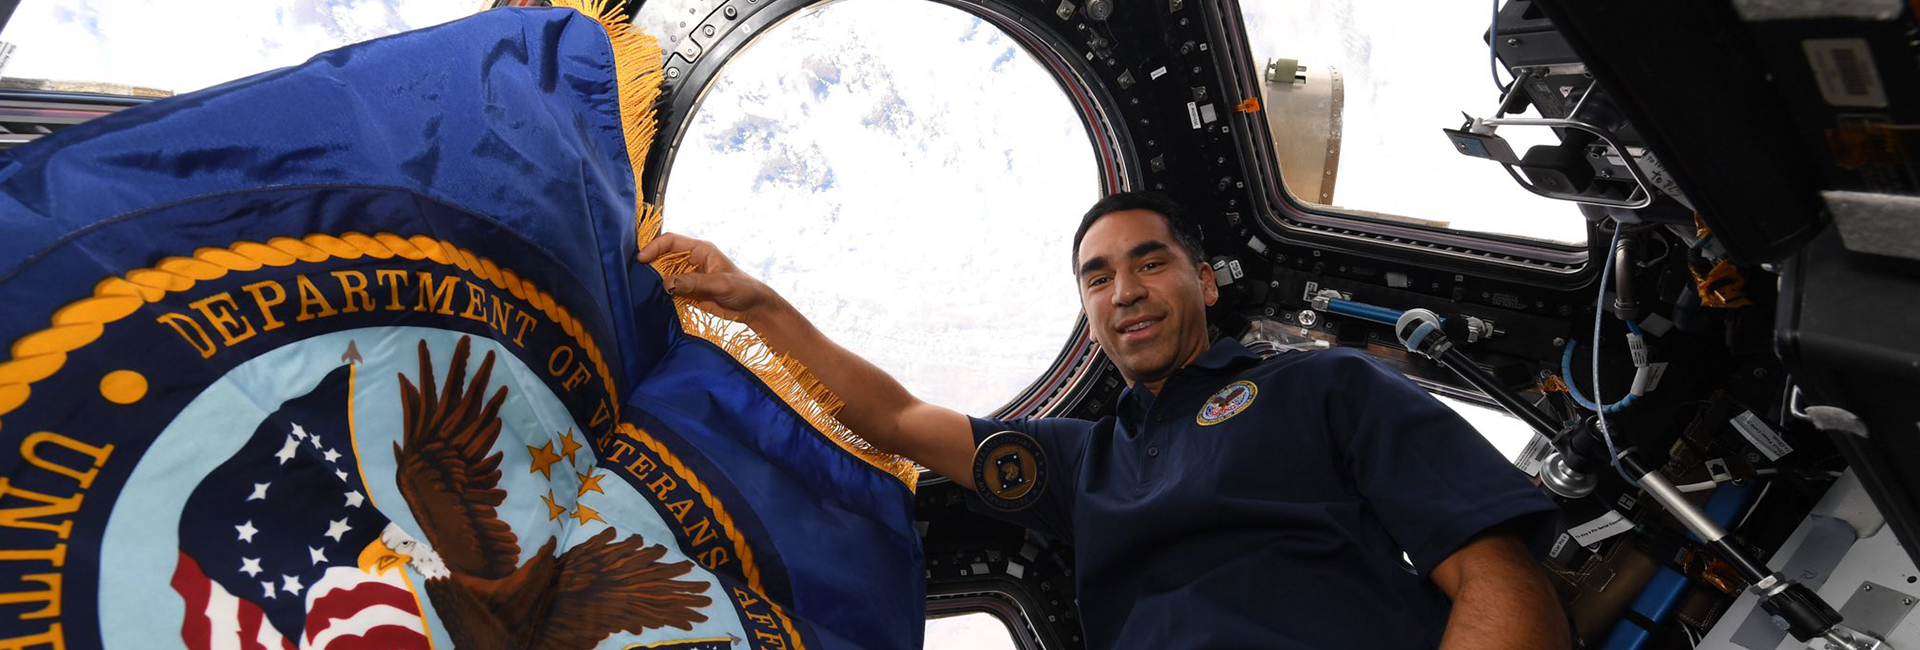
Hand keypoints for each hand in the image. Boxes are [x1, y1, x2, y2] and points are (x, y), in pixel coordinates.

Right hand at [637, 233, 777, 324]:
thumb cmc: (743, 288)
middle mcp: (691, 261)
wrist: (753, 308)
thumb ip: (693, 282)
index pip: (671, 242)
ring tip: (640, 287)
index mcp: (700, 250)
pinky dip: (660, 294)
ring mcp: (688, 277)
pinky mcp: (687, 292)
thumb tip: (666, 283)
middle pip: (663, 257)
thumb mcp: (719, 283)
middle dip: (649, 264)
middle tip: (635, 275)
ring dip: (653, 280)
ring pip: (663, 274)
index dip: (654, 247)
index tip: (642, 259)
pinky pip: (669, 290)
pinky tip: (651, 298)